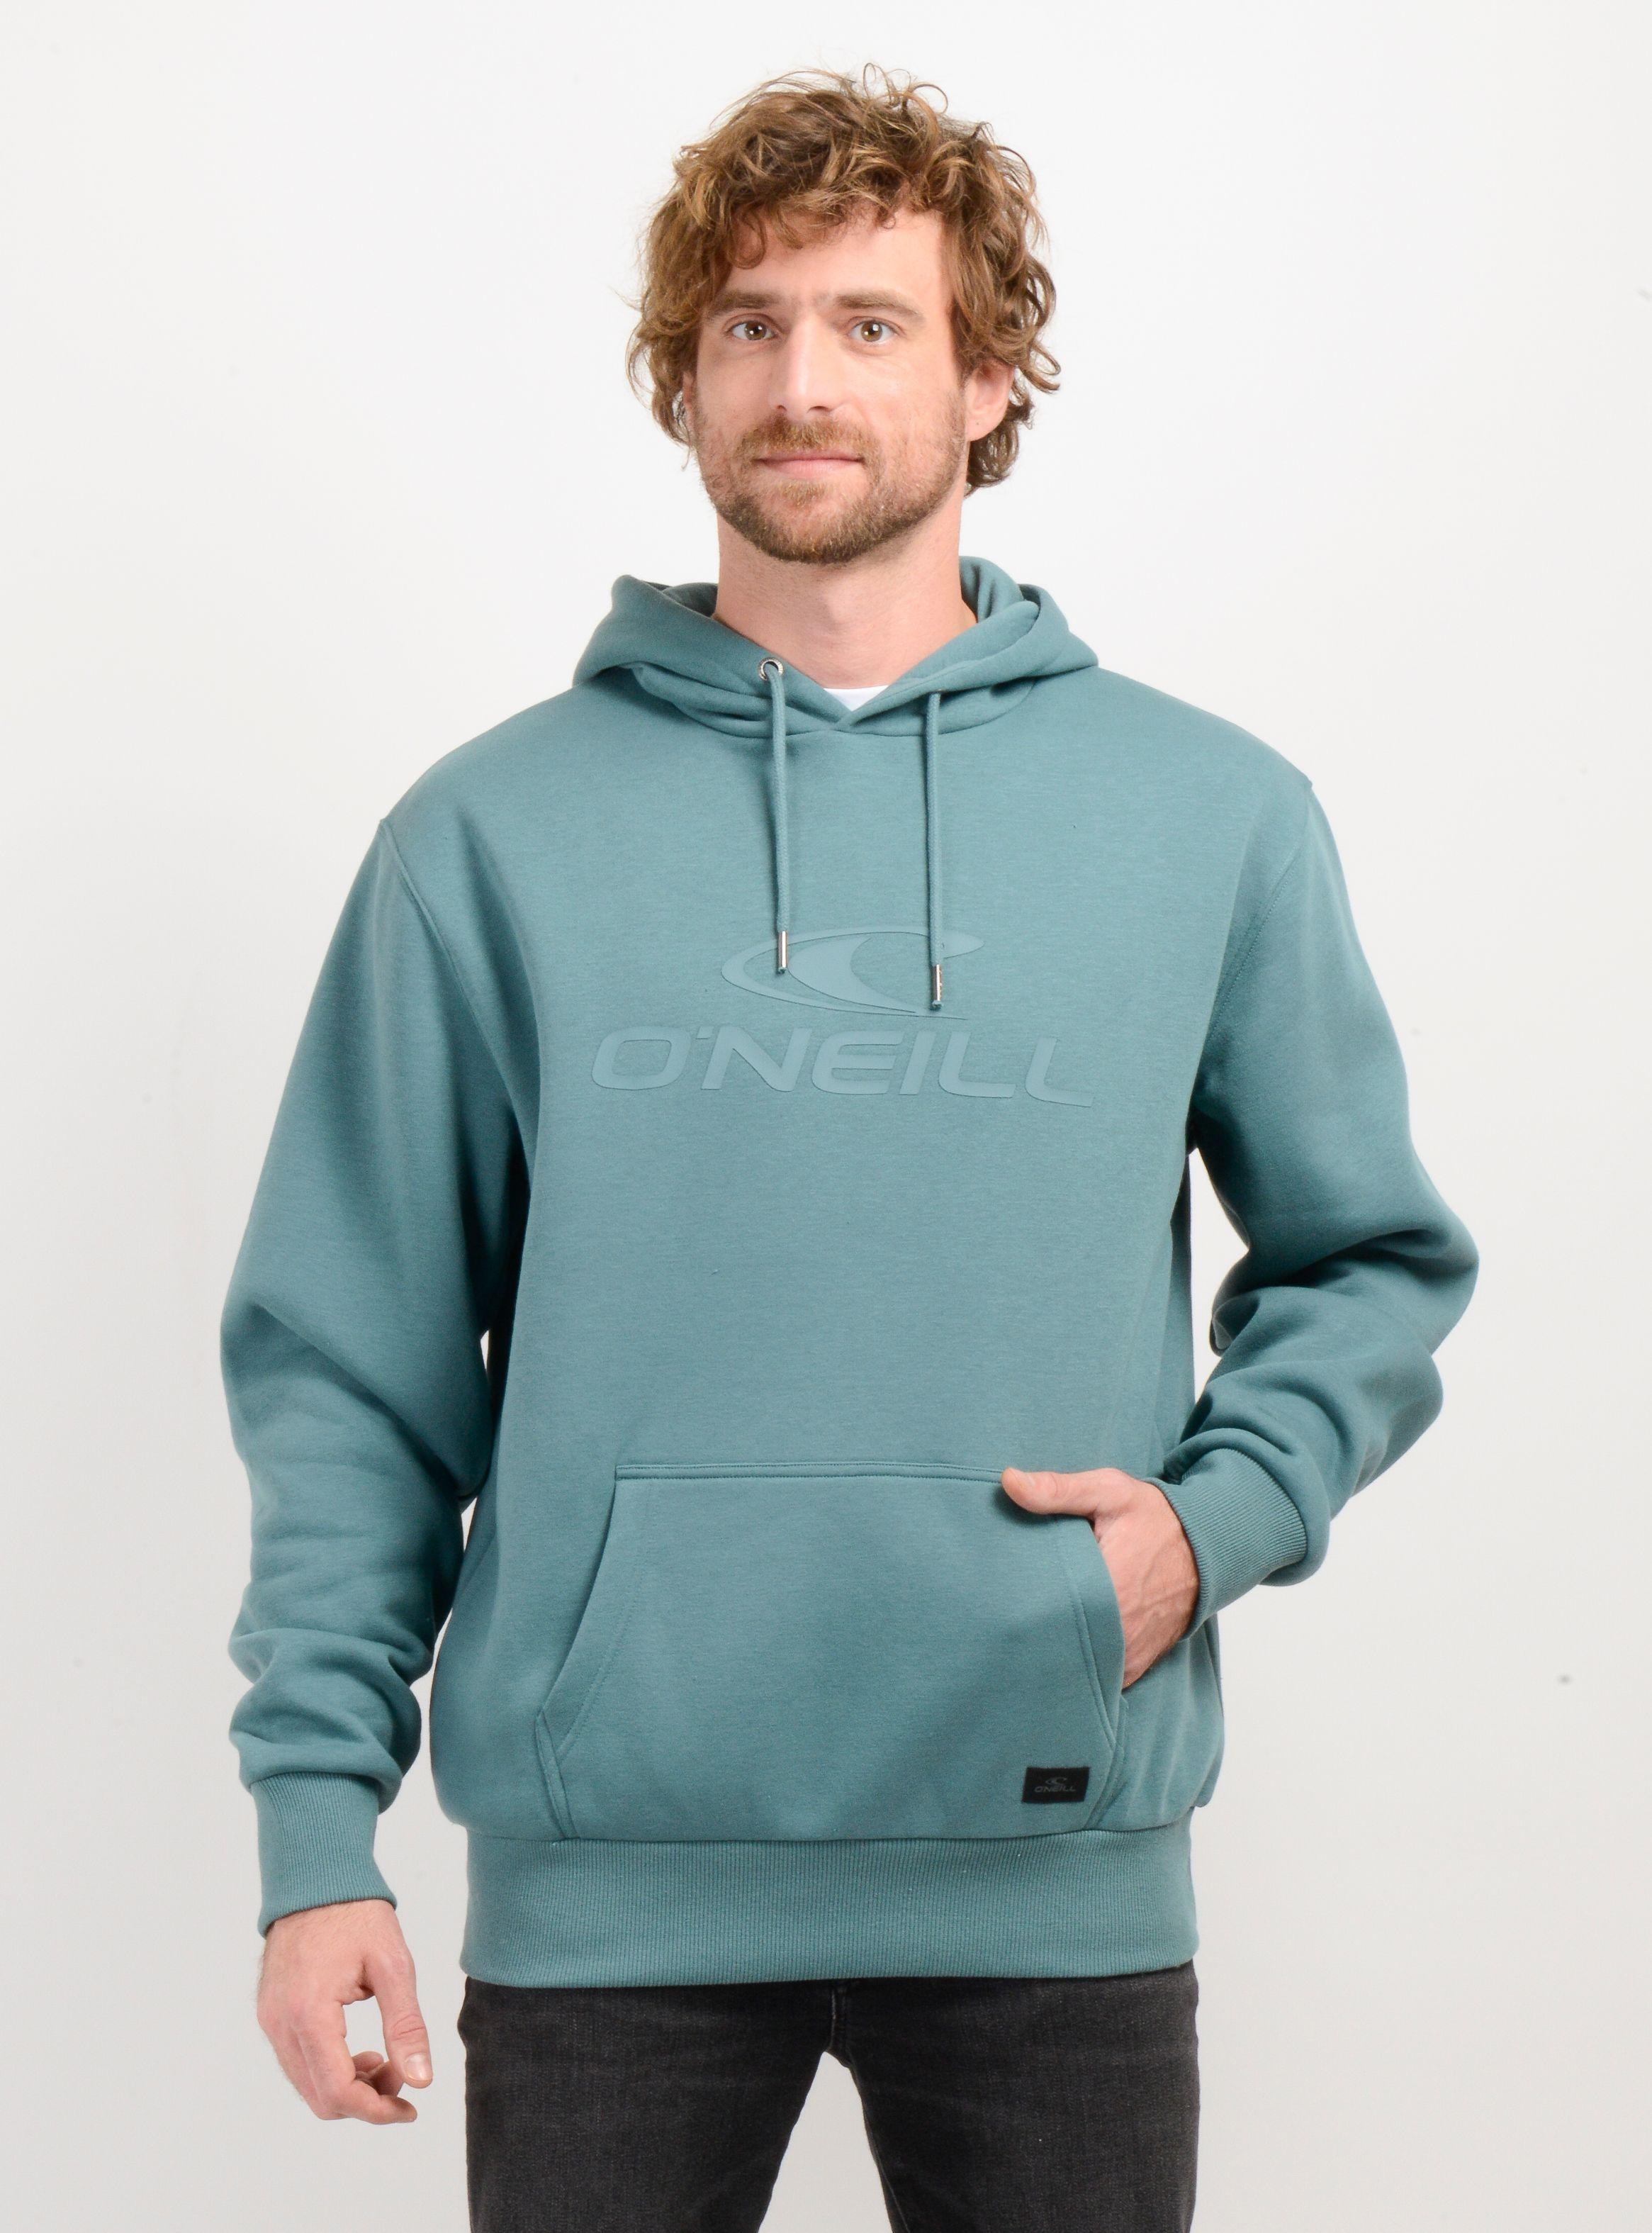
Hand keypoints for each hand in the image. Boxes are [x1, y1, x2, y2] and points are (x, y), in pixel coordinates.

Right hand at [257, 1897, 432, 2122]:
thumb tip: (420, 2079)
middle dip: (366, 2101)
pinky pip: (298, 2063)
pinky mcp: (271, 2014)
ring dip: (348, 2088)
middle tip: (402, 2077)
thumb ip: (406, 2026)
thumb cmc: (356, 1913)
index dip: (377, 2110)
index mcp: (309, 2013)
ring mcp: (271, 2021)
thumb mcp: (393, 1965)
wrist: (316, 1878)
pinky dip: (330, 2070)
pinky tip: (359, 2051)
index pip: (337, 2091)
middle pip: (320, 2098)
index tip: (410, 2107)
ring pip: (307, 2085)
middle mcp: (280, 2024)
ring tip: (385, 2059)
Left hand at [1001, 1465, 1199, 1686]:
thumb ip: (1058, 1490)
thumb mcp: (1108, 1492)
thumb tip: (1009, 1482)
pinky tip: (1064, 1640)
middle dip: (1033, 1626)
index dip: (1019, 1600)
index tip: (1004, 1588)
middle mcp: (1120, 1630)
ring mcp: (1127, 1654)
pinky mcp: (1134, 1665)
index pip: (1044, 1608)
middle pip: (1056, 1640)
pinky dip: (1081, 1663)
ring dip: (1057, 1647)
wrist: (1207, 1549)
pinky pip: (1098, 1675)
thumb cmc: (1155, 1518)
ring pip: (1076, 1664)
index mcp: (1108, 1587)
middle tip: (1011, 1607)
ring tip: (1036, 1624)